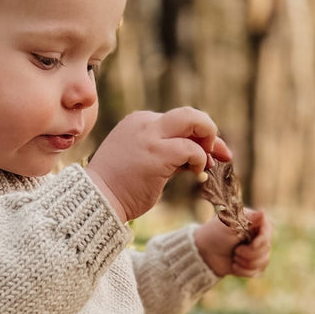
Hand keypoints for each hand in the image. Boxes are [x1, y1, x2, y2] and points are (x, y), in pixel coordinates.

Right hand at [87, 108, 230, 221]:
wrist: (96, 199)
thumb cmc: (119, 187)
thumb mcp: (144, 161)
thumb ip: (169, 154)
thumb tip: (203, 155)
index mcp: (139, 122)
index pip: (178, 121)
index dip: (198, 136)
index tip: (210, 153)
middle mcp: (145, 123)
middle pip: (189, 114)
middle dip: (209, 130)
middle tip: (218, 151)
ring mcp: (151, 136)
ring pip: (194, 120)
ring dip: (209, 141)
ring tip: (207, 164)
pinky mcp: (158, 153)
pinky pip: (192, 148)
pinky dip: (201, 159)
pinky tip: (197, 173)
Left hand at [194, 209, 272, 278]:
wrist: (203, 253)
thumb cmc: (215, 234)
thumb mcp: (230, 224)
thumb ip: (248, 219)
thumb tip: (263, 212)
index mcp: (254, 222)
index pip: (268, 231)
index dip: (262, 240)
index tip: (253, 245)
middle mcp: (258, 236)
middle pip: (266, 249)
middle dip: (250, 254)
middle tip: (236, 251)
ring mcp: (256, 250)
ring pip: (263, 262)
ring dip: (246, 262)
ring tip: (234, 257)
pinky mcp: (252, 264)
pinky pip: (256, 271)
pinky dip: (243, 271)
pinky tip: (234, 265)